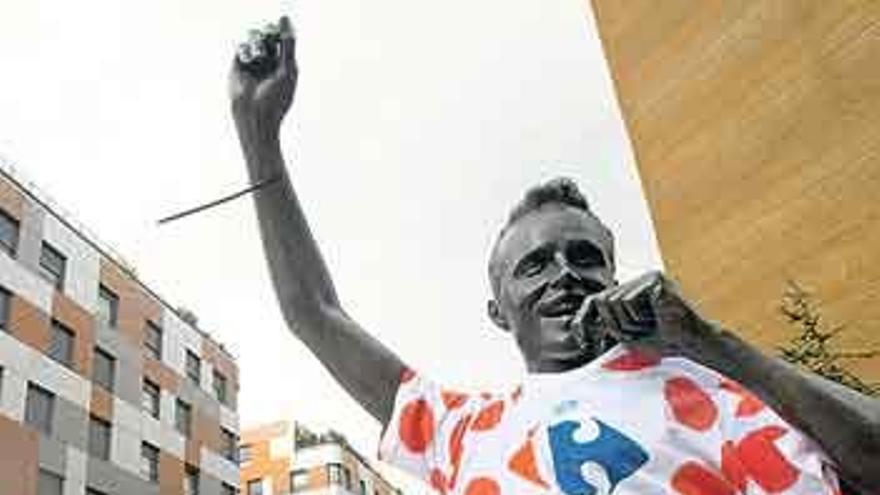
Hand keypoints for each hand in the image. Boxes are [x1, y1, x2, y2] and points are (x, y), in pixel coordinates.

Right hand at [229, 16, 297, 131]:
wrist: (255, 116)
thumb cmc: (275, 98)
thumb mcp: (287, 70)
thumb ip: (288, 46)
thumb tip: (286, 22)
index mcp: (283, 66)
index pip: (282, 42)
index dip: (281, 33)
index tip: (279, 31)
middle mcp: (268, 65)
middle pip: (267, 39)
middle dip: (267, 36)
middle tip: (267, 39)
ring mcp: (253, 66)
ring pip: (254, 42)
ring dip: (257, 44)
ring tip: (260, 55)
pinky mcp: (238, 68)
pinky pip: (242, 49)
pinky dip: (246, 50)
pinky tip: (250, 60)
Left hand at [575, 271, 717, 358]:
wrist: (693, 343)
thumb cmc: (663, 341)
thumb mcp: (628, 334)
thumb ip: (608, 323)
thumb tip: (581, 318)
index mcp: (634, 291)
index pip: (599, 300)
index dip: (585, 319)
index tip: (582, 341)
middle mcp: (640, 279)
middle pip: (603, 300)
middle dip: (617, 325)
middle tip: (640, 332)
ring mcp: (648, 277)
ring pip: (614, 302)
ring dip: (629, 323)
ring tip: (651, 325)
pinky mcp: (655, 280)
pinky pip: (628, 302)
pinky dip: (638, 317)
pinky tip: (658, 318)